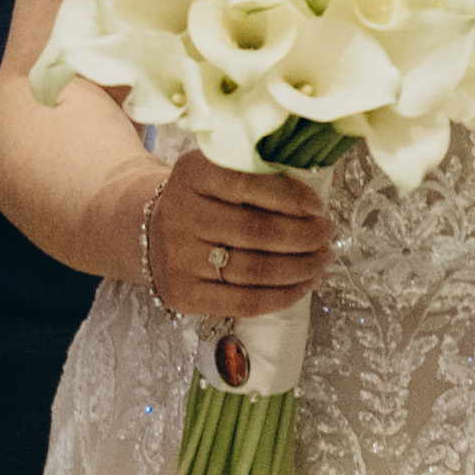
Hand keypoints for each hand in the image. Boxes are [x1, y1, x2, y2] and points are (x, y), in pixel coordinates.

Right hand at [151, 149, 331, 318]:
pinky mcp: (182, 294)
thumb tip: (315, 205)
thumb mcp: (218, 172)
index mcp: (192, 174)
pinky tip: (303, 286)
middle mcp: (180, 214)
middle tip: (326, 235)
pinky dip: (282, 296)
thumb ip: (258, 176)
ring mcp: (178, 258)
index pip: (247, 184)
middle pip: (257, 231)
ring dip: (300, 268)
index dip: (291, 197)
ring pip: (254, 270)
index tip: (317, 206)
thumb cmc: (203, 200)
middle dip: (305, 236)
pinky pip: (243, 302)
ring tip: (321, 260)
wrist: (147, 231)